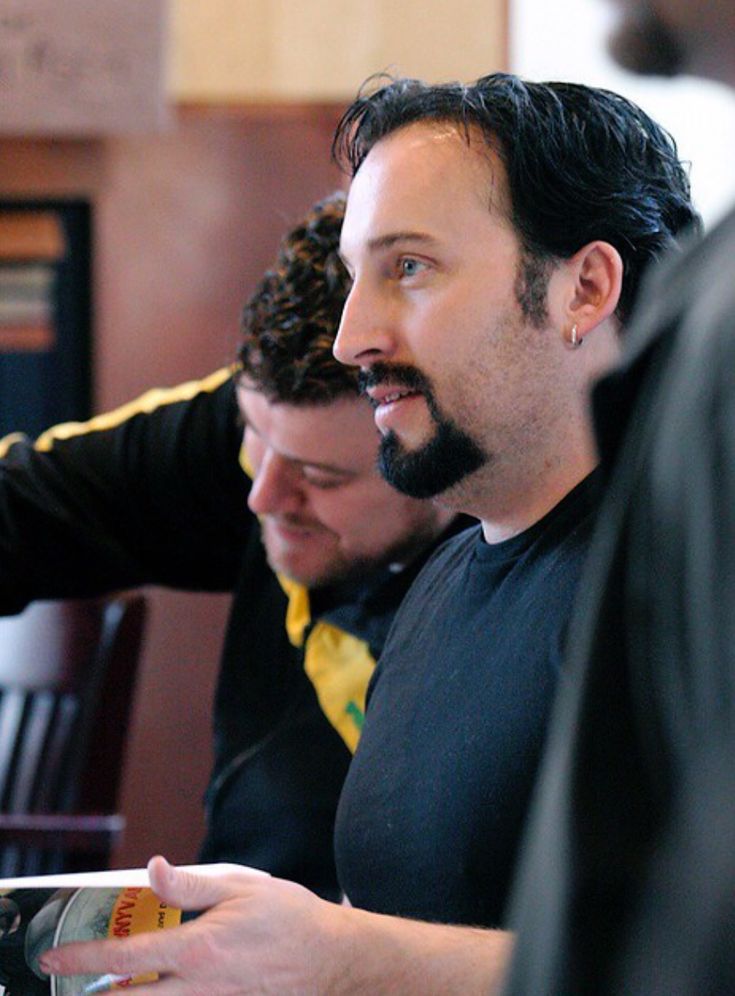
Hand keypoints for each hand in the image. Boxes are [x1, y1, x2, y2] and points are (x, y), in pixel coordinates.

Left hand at [40, 855, 350, 994]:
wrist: (333, 961)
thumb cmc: (289, 918)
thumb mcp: (241, 886)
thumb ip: (191, 883)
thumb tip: (152, 871)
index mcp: (199, 949)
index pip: (126, 960)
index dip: (83, 960)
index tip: (54, 957)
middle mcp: (200, 988)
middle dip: (93, 994)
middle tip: (67, 979)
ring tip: (112, 985)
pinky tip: (158, 989)